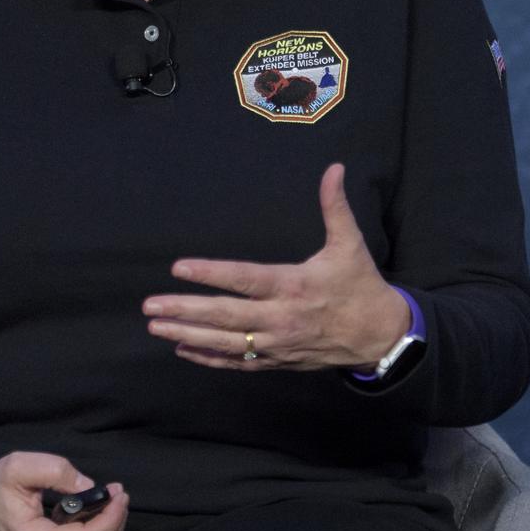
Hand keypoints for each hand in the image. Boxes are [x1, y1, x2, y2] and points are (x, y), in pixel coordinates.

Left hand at [142, 163, 409, 371]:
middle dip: (185, 309)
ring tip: (155, 326)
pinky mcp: (277, 361)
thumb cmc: (360, 286)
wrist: (379, 337)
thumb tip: (335, 168)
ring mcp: (277, 344)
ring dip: (188, 334)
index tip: (178, 267)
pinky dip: (209, 357)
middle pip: (225, 315)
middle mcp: (280, 318)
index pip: (244, 279)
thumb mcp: (349, 244)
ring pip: (225, 342)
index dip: (210, 273)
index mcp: (293, 286)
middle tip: (149, 305)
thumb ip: (335, 207)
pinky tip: (183, 349)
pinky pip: (238, 362)